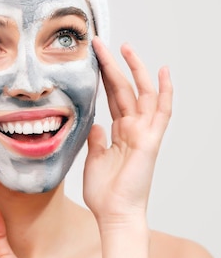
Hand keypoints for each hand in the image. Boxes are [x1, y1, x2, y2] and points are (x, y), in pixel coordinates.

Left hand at [83, 37, 172, 226]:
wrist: (114, 214)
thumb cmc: (105, 193)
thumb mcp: (94, 160)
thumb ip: (96, 140)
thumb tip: (95, 125)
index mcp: (119, 133)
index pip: (112, 97)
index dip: (103, 77)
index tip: (92, 58)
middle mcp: (133, 128)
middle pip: (123, 89)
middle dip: (112, 65)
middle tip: (100, 43)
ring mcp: (144, 133)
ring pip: (142, 93)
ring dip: (135, 69)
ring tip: (125, 47)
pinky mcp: (151, 140)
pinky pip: (162, 112)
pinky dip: (165, 91)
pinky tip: (163, 71)